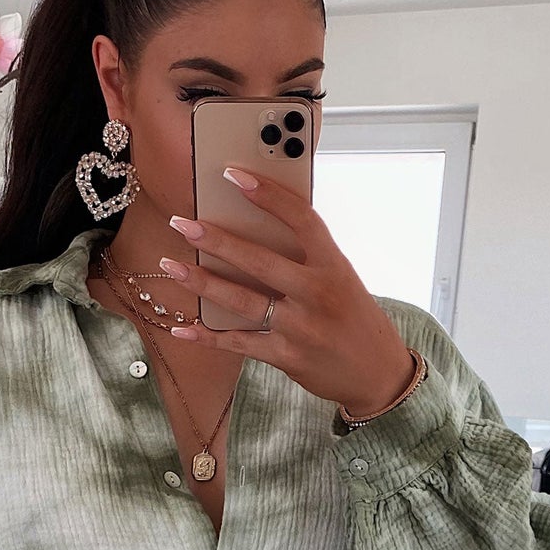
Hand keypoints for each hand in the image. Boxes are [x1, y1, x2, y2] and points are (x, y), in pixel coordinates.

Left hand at [161, 166, 418, 415]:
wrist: (377, 374)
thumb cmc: (355, 318)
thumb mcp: (342, 279)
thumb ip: (307, 259)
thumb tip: (254, 230)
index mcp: (335, 266)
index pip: (301, 220)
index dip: (268, 194)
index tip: (234, 175)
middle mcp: (318, 294)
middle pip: (260, 261)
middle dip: (217, 241)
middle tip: (182, 224)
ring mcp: (301, 328)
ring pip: (242, 301)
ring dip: (203, 283)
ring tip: (171, 267)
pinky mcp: (287, 356)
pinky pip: (239, 344)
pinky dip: (209, 337)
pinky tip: (182, 329)